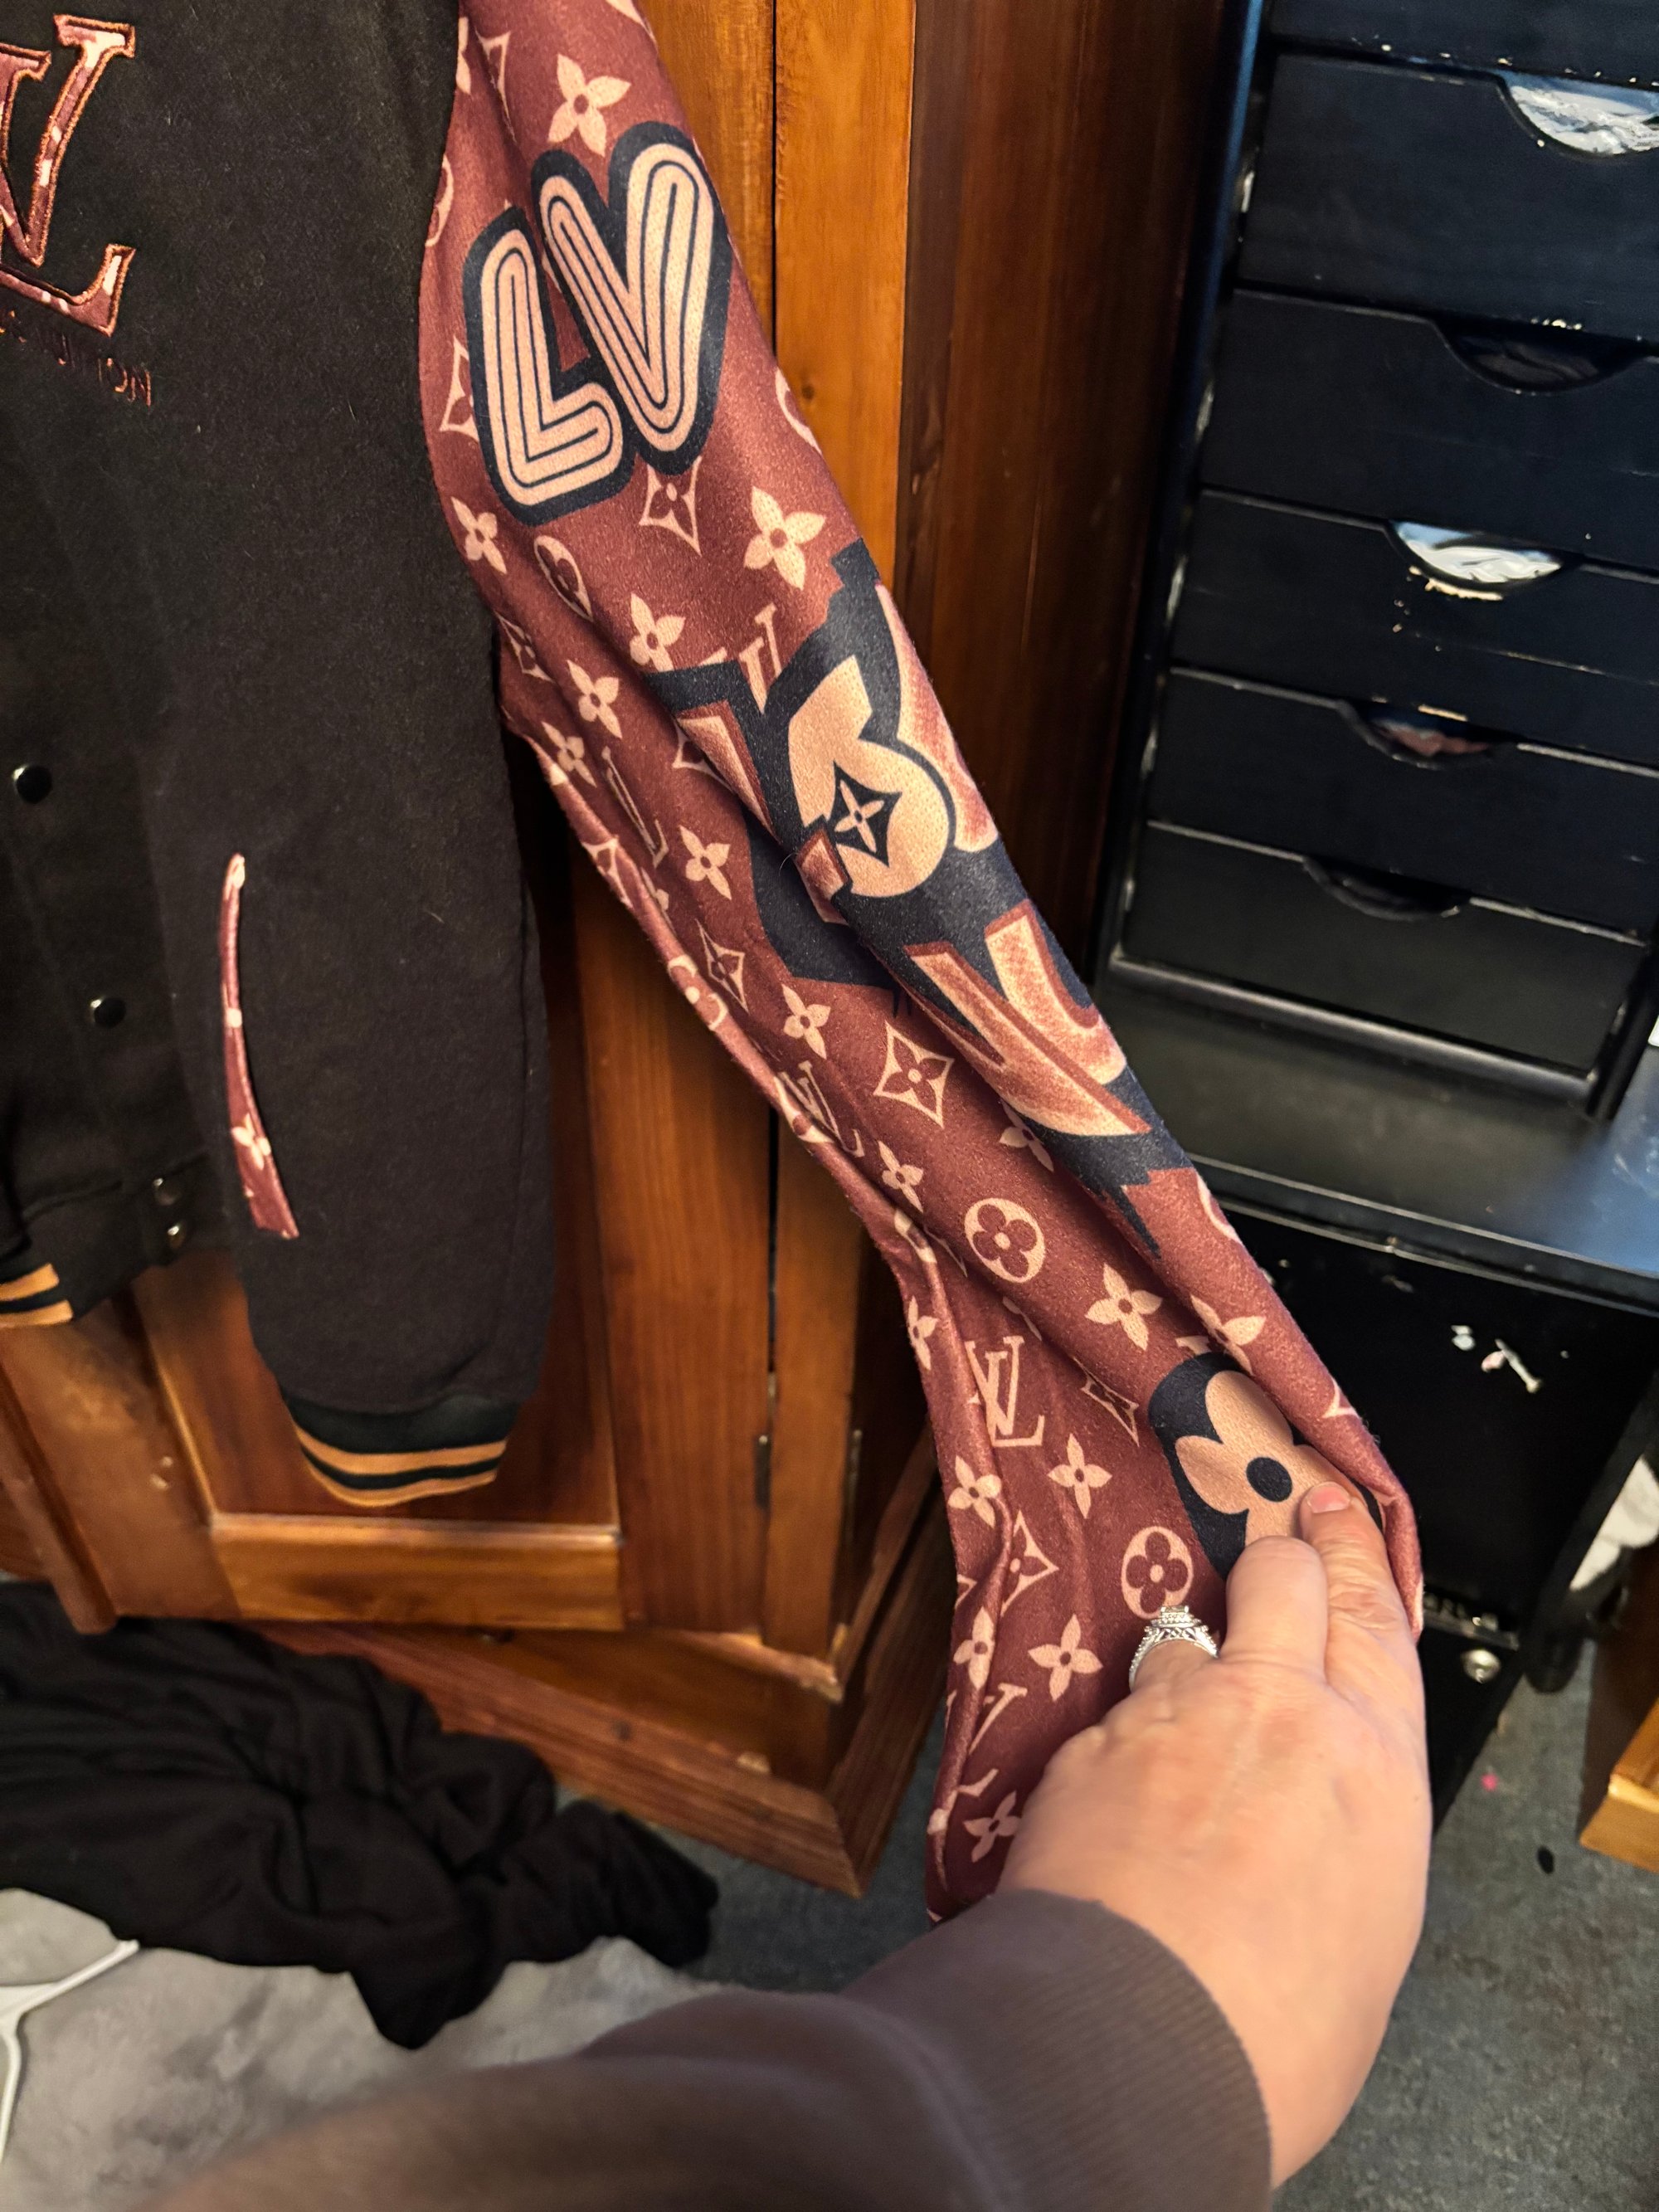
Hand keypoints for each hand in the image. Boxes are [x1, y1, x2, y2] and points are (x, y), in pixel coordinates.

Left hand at [1003, 1479, 1429, 2185]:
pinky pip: (1109, 1720)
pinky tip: (1110, 1810)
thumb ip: (1345, 1842)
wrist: (1135, 2043)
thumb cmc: (1276, 2030)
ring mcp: (1170, 1715)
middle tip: (1272, 1547)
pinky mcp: (1085, 1744)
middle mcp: (1274, 1710)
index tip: (1334, 1513)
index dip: (1353, 1554)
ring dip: (1184, 1667)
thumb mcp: (1366, 1937)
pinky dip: (1115, 1748)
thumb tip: (1315, 1833)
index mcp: (1369, 1760)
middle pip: (1281, 1579)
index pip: (1371, 1618)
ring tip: (1179, 1727)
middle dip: (1277, 1556)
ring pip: (1179, 1641)